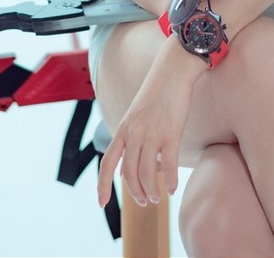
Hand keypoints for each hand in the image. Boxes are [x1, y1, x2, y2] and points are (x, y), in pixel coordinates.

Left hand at [97, 37, 203, 206]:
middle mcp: (134, 134)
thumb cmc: (157, 93)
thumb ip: (129, 141)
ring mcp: (152, 134)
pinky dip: (170, 181)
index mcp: (123, 129)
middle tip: (145, 202)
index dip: (102, 185)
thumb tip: (124, 170)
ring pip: (147, 174)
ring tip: (158, 197)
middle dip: (136, 193)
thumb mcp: (135, 116)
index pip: (107, 163)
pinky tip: (173, 189)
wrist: (172, 71)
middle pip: (129, 175)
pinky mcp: (171, 133)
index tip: (100, 204)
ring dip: (152, 191)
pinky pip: (169, 166)